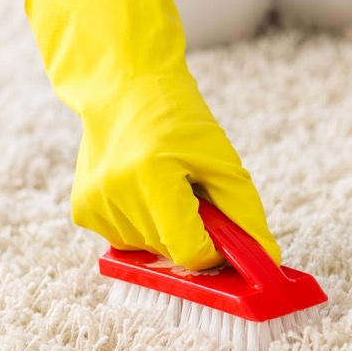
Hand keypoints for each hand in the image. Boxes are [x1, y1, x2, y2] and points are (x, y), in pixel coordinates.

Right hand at [26, 0, 278, 269]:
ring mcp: (94, 206)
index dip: (214, 251)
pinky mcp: (83, 211)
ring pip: (149, 251)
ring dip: (167, 230)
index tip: (223, 234)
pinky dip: (144, 225)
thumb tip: (268, 259)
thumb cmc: (180, 122)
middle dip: (192, 235)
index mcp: (152, 178)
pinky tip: (143, 190)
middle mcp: (116, 195)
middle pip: (171, 254)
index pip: (189, 252)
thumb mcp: (224, 161)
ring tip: (165, 185)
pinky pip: (126, 241)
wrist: (126, 90)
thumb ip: (246, 214)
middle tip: (193, 194)